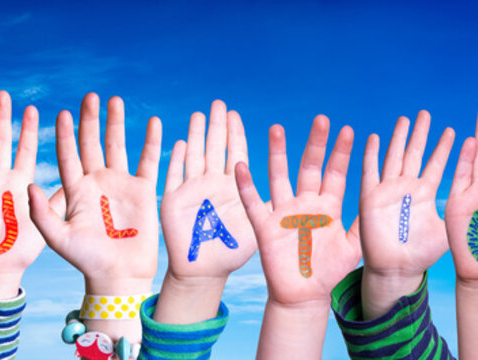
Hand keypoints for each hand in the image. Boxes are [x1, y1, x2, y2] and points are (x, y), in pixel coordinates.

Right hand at [0, 91, 44, 298]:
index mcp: (21, 183)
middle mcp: (0, 178)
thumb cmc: (22, 251)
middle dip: (1, 118)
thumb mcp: (47, 223)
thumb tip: (76, 180)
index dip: (27, 129)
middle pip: (0, 141)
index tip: (31, 107)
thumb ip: (57, 201)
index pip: (26, 149)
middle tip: (2, 94)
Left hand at [30, 93, 161, 292]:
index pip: (68, 155)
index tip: (63, 113)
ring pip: (117, 145)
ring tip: (114, 100)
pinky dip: (150, 141)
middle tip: (90, 96)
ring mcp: (119, 184)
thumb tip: (29, 185)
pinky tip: (152, 121)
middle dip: (90, 120)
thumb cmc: (86, 261)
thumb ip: (41, 213)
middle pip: (91, 143)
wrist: (118, 276)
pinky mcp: (142, 191)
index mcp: (74, 190)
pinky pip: (147, 160)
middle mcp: (96, 182)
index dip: (65, 135)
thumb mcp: (58, 238)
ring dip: (115, 123)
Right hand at [160, 100, 256, 279]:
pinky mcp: (174, 201)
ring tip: (199, 114)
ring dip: (196, 135)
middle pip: (214, 148)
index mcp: (233, 186)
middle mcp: (212, 183)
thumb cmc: (232, 251)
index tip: (235, 113)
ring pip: (194, 156)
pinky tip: (179, 142)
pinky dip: (176, 160)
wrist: (204, 272)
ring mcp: (192, 190)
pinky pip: (174, 176)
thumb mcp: (259, 227)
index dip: (235, 133)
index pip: (234, 152)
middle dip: (216, 126)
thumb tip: (302, 193)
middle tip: (219, 103)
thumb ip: (272, 207)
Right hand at [236, 116, 359, 305]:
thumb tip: (380, 202)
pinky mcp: (266, 227)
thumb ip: (362, 223)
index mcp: (327, 206)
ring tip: (276, 129)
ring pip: (280, 177)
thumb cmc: (329, 272)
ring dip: (278, 154)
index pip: (335, 173)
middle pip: (310, 167)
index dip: (341, 153)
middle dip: (316, 144)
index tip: (349, 129)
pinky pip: (254, 203)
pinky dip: (246, 186)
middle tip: (321, 119)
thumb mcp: (353, 246)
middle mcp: (305, 204)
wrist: (304, 296)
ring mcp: (284, 213)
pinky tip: (240, 167)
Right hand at [358, 111, 454, 315]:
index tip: (452, 129)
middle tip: (426, 113)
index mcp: (425, 193)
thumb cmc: (422, 254)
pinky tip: (373, 138)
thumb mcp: (447, 229)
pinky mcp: (370, 198)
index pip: (436, 164)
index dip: (443, 147)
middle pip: (415, 153)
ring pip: (394, 157)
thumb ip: (460, 212)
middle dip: (421, 134)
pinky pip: (370, 172)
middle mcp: (407, 187)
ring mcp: (388, 191)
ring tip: (404, 119)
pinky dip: (370, 155)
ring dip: (398, 138)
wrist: (396, 269)